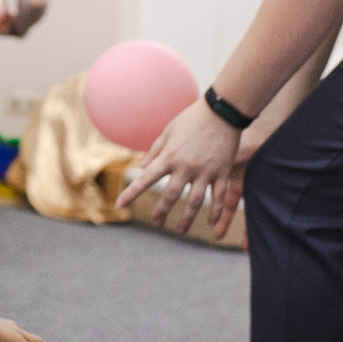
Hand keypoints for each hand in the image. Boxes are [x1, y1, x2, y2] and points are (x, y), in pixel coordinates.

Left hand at [116, 98, 242, 234]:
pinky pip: (219, 196)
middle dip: (161, 212)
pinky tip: (212, 224)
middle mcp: (185, 167)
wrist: (222, 111)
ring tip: (181, 230)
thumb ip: (155, 152)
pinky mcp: (222, 172)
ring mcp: (205, 171)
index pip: (146, 179)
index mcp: (169, 156)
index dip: (131, 193)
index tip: (120, 204)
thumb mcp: (167, 132)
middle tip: (157, 224)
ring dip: (187, 219)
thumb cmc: (191, 119)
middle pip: (170, 196)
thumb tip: (144, 169)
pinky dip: (216, 211)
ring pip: (195, 202)